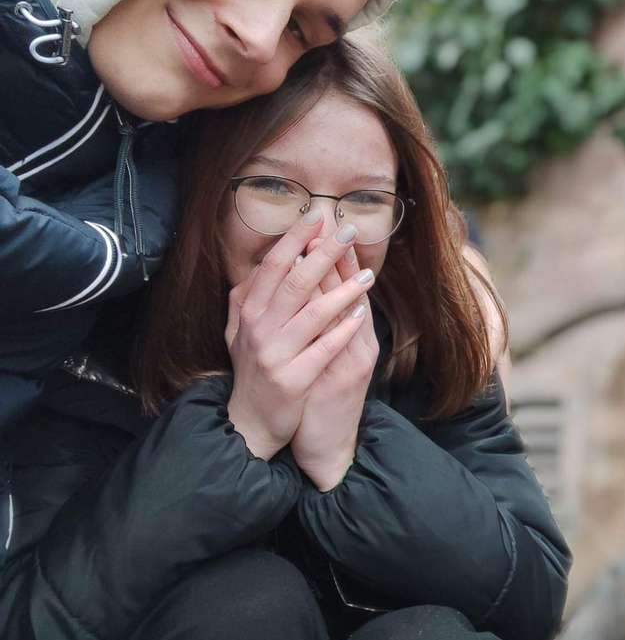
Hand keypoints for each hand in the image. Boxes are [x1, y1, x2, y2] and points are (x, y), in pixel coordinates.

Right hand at [224, 216, 374, 459]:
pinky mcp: (293, 379)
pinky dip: (345, 328)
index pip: (273, 267)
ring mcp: (275, 354)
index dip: (295, 239)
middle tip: (349, 230)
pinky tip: (363, 312)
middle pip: (295, 282)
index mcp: (248, 312)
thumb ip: (247, 297)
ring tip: (368, 274)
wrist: (250, 423)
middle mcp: (258, 329)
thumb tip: (263, 262)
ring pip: (313, 313)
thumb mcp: (240, 331)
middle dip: (324, 253)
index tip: (318, 216)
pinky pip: (325, 348)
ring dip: (343, 290)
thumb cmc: (252, 371)